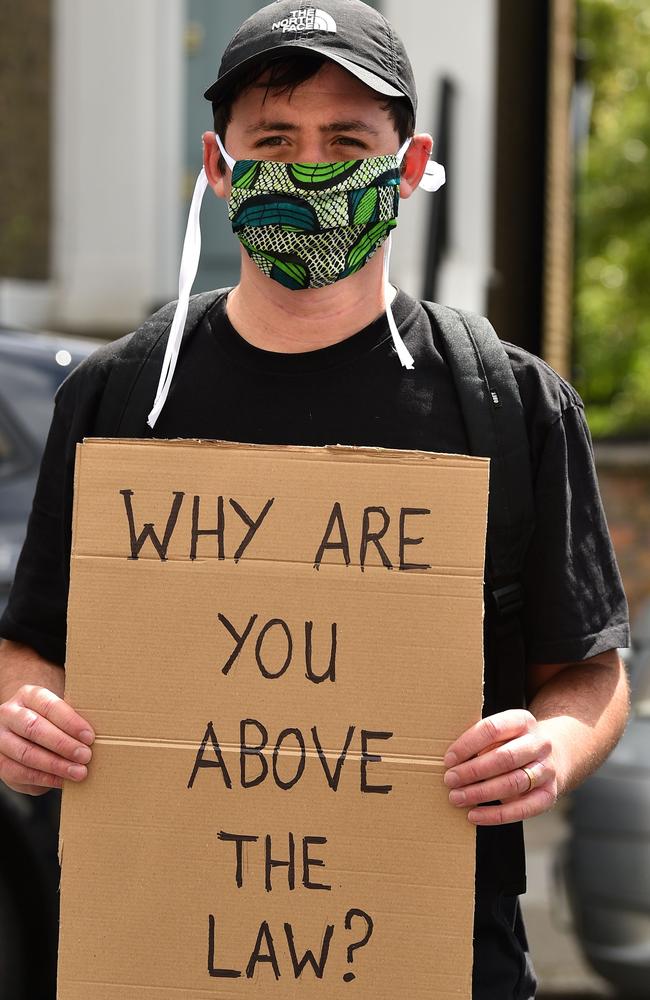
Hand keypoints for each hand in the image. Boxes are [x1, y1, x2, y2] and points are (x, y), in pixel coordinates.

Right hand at [0, 685, 94, 795]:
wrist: (22, 731)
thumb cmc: (50, 721)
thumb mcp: (59, 713)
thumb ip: (72, 720)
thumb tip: (98, 736)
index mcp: (29, 695)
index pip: (50, 706)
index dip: (71, 722)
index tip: (90, 737)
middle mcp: (9, 713)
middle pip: (35, 729)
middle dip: (63, 745)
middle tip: (86, 756)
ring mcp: (0, 737)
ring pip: (26, 753)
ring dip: (55, 765)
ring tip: (79, 772)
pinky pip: (20, 772)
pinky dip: (44, 778)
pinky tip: (62, 781)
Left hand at [443, 709, 556, 824]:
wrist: (553, 755)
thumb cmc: (512, 743)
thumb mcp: (500, 733)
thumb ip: (480, 741)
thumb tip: (451, 761)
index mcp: (522, 721)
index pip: (492, 729)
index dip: (468, 745)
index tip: (448, 759)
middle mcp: (539, 743)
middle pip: (505, 758)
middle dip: (473, 771)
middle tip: (450, 780)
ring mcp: (547, 769)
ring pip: (513, 783)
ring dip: (481, 793)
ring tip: (457, 797)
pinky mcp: (549, 795)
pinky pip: (523, 809)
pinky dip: (496, 815)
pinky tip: (474, 815)